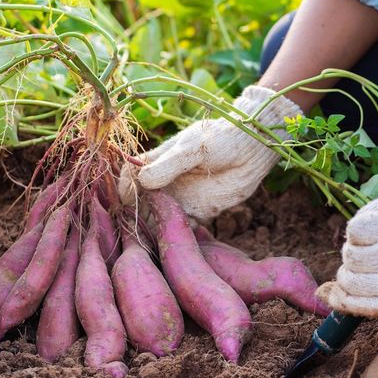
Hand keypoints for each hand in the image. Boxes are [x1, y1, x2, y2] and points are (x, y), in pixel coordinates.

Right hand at [118, 86, 301, 219]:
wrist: (253, 149)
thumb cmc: (221, 139)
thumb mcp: (194, 148)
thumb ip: (169, 165)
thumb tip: (142, 182)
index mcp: (159, 161)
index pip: (131, 175)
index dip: (124, 187)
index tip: (124, 199)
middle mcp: (166, 181)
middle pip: (141, 200)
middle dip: (135, 213)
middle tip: (134, 226)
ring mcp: (181, 197)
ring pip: (158, 216)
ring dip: (153, 227)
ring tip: (152, 237)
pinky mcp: (199, 211)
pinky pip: (182, 226)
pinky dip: (177, 234)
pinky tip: (178, 238)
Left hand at [317, 192, 377, 319]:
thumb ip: (366, 214)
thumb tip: (342, 238)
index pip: (355, 230)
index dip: (357, 232)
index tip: (370, 234)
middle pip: (350, 257)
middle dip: (354, 254)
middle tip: (371, 254)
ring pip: (349, 282)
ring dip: (349, 276)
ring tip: (365, 271)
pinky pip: (357, 307)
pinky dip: (343, 300)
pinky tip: (341, 294)